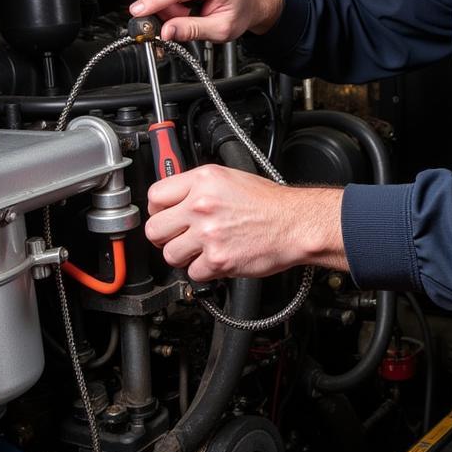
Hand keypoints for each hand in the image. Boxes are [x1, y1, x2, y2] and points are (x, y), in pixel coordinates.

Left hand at [143, 165, 346, 280]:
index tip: (165, 216)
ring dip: (183, 256)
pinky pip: (193, 273)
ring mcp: (208, 233)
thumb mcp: (231, 179)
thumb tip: (174, 198)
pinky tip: (217, 259)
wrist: (296, 224)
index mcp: (204, 180)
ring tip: (201, 250)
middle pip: (155, 229)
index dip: (157, 210)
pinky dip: (204, 271)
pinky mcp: (217, 259)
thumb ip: (199, 187)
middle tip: (180, 237)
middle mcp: (202, 205)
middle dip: (165, 237)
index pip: (155, 196)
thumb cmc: (270, 204)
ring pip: (170, 255)